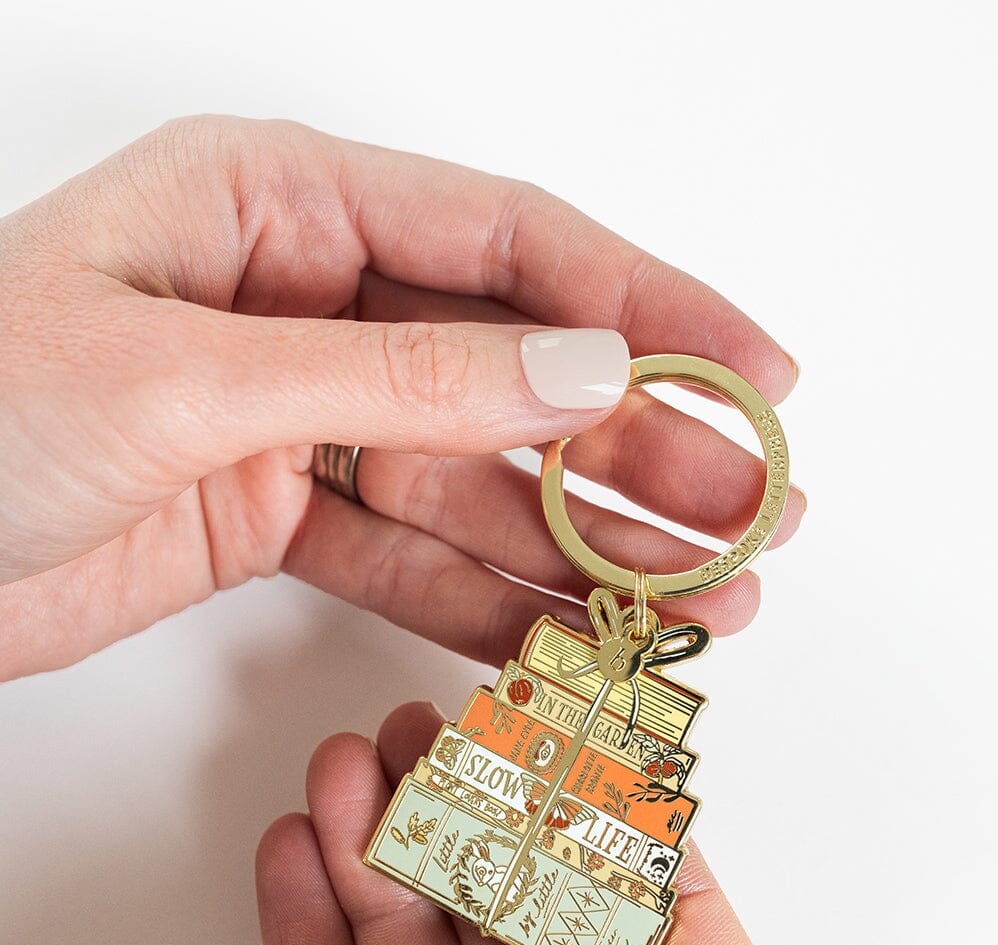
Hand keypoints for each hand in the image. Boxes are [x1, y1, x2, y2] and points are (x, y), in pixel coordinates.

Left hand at [0, 116, 802, 679]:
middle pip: (511, 374)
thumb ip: (397, 374)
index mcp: (280, 206)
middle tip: (752, 518)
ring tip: (697, 597)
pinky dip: (484, 600)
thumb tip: (578, 376)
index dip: (649, 310)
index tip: (755, 373)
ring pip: (472, 480)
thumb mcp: (192, 372)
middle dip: (638, 452)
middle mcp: (302, 302)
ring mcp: (293, 415)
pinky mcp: (272, 514)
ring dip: (582, 542)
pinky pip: (404, 555)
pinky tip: (572, 636)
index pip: (509, 245)